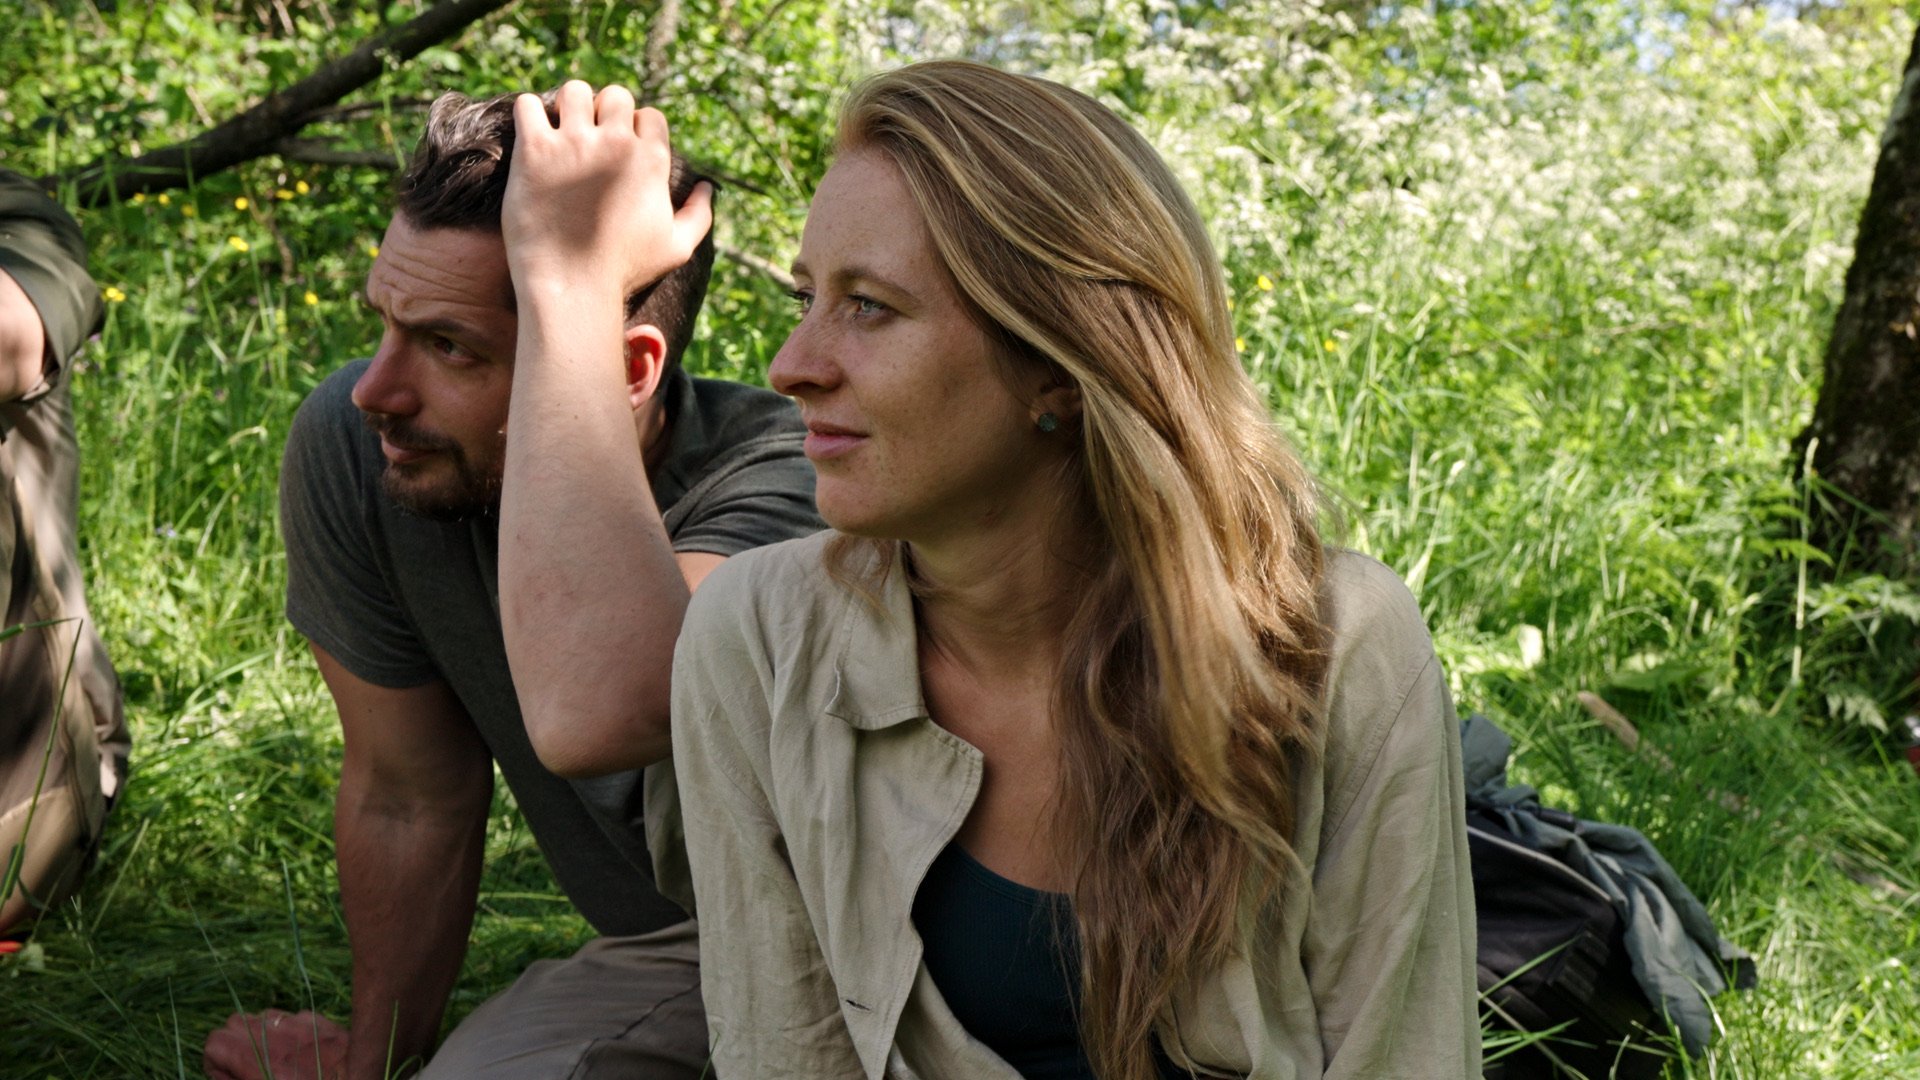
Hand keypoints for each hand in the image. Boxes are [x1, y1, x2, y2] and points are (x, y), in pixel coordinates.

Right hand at [203, 1009, 349, 1079]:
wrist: (359, 1077)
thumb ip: (241, 1078)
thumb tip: (229, 1072)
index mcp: (257, 1060)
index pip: (215, 1042)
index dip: (216, 1063)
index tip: (230, 1077)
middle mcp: (274, 1035)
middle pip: (235, 1023)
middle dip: (236, 1044)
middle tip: (250, 1066)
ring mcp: (298, 1024)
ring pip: (264, 1016)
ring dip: (263, 1034)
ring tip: (276, 1058)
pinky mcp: (320, 1020)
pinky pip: (294, 1018)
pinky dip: (291, 1031)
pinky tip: (302, 1051)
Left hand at [500, 80, 713, 304]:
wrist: (572, 286)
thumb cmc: (625, 270)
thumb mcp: (677, 248)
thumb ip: (699, 215)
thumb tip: (707, 187)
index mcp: (651, 160)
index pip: (649, 116)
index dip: (636, 128)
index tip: (621, 148)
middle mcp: (615, 144)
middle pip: (614, 95)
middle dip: (603, 110)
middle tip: (589, 136)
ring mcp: (574, 144)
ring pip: (574, 91)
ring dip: (568, 105)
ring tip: (560, 129)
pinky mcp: (535, 151)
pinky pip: (529, 105)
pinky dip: (529, 112)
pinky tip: (532, 135)